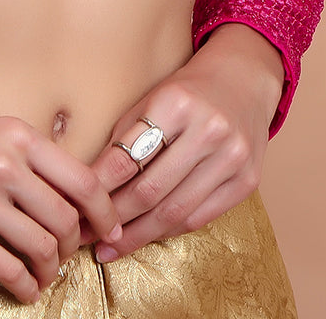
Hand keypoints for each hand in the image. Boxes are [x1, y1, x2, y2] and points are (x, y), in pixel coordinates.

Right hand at [0, 112, 123, 304]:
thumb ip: (27, 158)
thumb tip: (72, 197)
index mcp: (15, 135)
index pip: (83, 180)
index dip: (104, 213)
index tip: (108, 230)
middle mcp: (3, 164)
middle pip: (67, 220)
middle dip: (73, 247)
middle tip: (65, 255)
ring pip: (44, 249)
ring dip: (51, 270)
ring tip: (44, 273)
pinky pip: (10, 271)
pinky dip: (26, 287)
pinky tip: (23, 289)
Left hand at [77, 25, 284, 262]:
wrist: (243, 80)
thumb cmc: (187, 91)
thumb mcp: (151, 98)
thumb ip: (124, 136)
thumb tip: (90, 182)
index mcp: (176, 103)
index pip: (127, 158)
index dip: (98, 189)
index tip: (78, 206)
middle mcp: (208, 131)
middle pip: (150, 190)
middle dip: (115, 218)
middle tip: (88, 234)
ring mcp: (232, 158)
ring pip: (175, 211)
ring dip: (138, 235)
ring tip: (111, 246)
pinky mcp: (247, 181)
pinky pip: (200, 217)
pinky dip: (169, 231)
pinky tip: (147, 236)